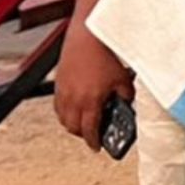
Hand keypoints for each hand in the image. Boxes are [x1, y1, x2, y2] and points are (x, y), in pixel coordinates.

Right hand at [54, 28, 134, 151]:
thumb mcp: (123, 78)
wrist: (87, 37)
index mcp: (90, 101)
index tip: (97, 147)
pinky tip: (73, 107)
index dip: (93, 141)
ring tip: (82, 123)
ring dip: (71, 123)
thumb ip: (126, 95)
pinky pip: (57, 105)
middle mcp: (73, 99)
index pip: (89, 130)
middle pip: (72, 127)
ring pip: (62, 117)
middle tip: (91, 135)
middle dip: (82, 134)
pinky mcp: (57, 83)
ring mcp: (63, 91)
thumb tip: (127, 103)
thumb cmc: (105, 56)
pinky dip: (64, 111)